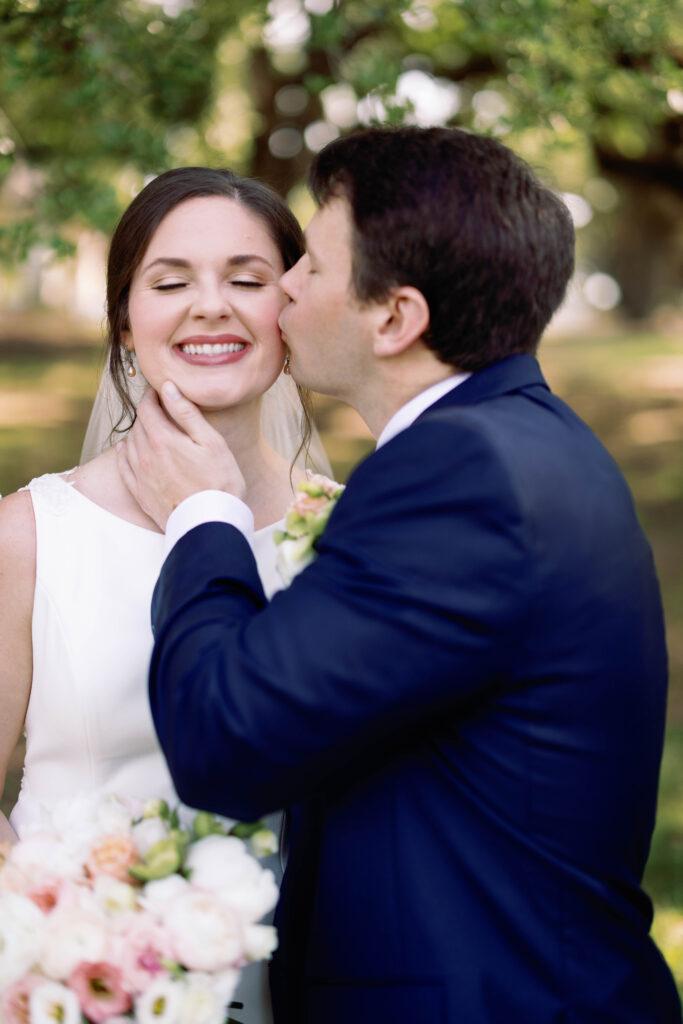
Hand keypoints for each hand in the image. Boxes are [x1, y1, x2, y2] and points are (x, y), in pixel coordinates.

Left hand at [117, 382, 245, 529]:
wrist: (211, 523)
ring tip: (149, 428)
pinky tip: (125, 450)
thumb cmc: (220, 481)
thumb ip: (187, 413)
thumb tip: (168, 387)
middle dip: (147, 413)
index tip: (159, 390)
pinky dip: (123, 454)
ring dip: (138, 432)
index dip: (152, 395)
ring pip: (130, 444)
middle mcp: (145, 456)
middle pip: (138, 425)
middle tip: (159, 408)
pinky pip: (123, 468)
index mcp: (162, 439)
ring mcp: (141, 476)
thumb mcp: (211, 442)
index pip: (147, 408)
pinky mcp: (141, 494)